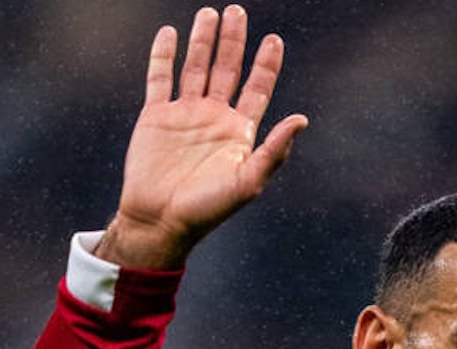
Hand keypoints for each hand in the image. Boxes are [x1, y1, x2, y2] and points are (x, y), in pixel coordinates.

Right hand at [95, 5, 307, 269]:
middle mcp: (214, 118)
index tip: (274, 39)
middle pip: (227, 70)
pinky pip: (160, 78)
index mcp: (240, 132)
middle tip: (238, 12)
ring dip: (203, 41)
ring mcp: (184, 114)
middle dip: (234, 42)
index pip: (257, 88)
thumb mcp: (248, 182)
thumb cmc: (208, 209)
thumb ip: (275, 151)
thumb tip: (301, 119)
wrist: (161, 220)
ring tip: (209, 14)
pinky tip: (171, 34)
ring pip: (195, 68)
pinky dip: (164, 55)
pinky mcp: (155, 116)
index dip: (266, 64)